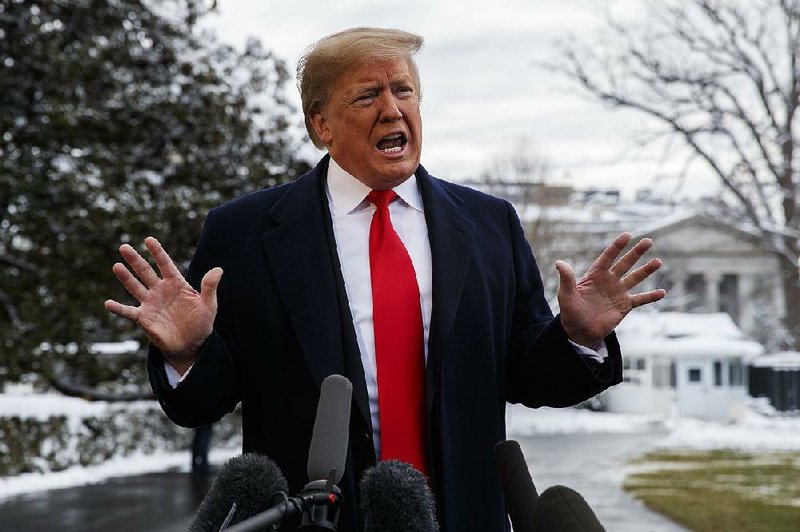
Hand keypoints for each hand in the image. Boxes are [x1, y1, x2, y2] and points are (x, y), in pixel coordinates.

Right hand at [104, 237, 221, 372]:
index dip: (158, 252)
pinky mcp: (144, 318)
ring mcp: (150, 303)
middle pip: (145, 272)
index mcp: (176, 284)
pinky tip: (108, 303)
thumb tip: (218, 269)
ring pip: (135, 287)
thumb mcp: (209, 304)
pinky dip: (118, 308)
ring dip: (125, 278)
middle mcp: (160, 290)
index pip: (165, 264)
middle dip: (135, 260)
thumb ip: (210, 287)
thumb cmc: (201, 322)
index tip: (149, 239)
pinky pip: (129, 311)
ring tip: (116, 266)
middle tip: (124, 247)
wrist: (192, 344)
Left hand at [556, 233, 665, 348]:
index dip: (617, 246)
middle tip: (648, 241)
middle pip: (625, 263)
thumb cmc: (571, 312)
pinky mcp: (625, 306)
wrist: (580, 331)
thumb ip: (566, 279)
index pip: (608, 257)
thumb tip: (559, 263)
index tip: (627, 235)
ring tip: (658, 261)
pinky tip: (662, 293)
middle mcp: (609, 280)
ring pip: (635, 278)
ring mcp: (618, 293)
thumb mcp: (566, 295)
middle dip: (636, 252)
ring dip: (646, 270)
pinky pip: (640, 300)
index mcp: (595, 275)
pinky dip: (651, 297)